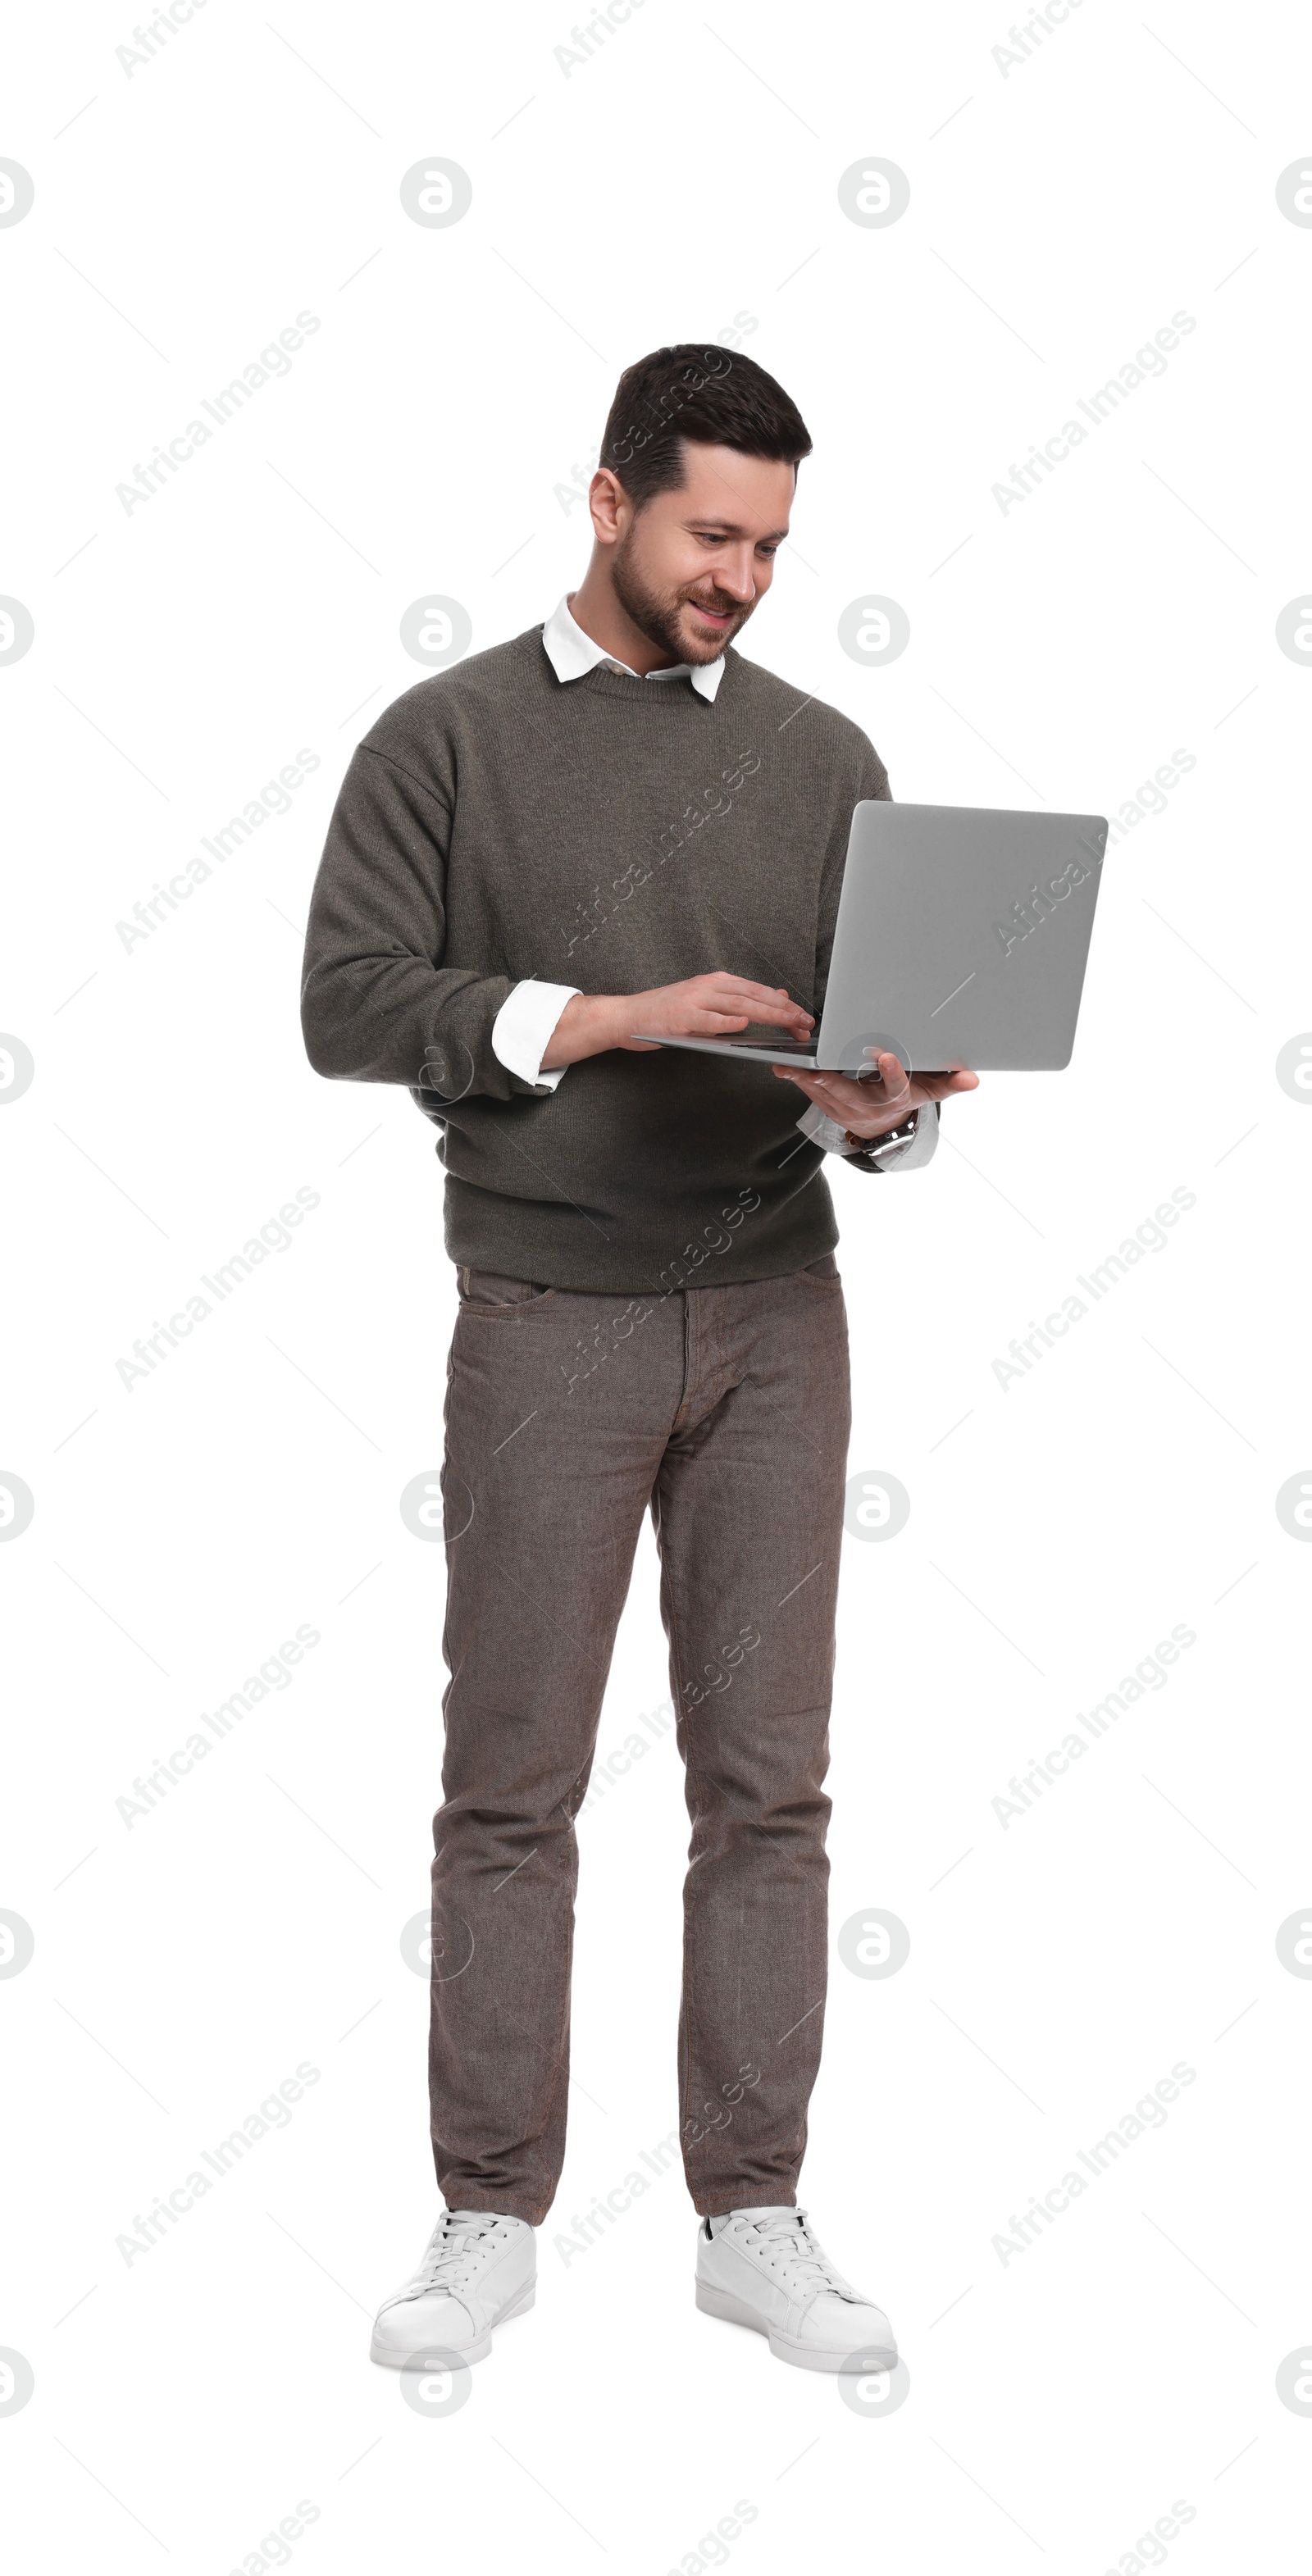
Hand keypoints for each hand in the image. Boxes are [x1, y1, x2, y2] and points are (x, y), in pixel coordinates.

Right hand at [542, 975, 812, 1068]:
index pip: (758, 991)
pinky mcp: (680, 1017)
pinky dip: (727, 1020)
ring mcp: (694, 1000)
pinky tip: (744, 1023)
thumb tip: (775, 996)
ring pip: (738, 1003)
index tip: (804, 1016)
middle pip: (754, 995)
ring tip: (789, 1022)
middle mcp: (708, 986)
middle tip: (806, 1022)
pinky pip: (708, 1018)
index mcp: (716, 982)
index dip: (784, 1004)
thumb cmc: (666, 1015)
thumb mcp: (706, 1003)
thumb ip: (737, 1001)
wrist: (627, 1017)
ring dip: (767, 1013)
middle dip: (784, 1010)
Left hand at [772, 1049, 978, 1138]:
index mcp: (894, 1099)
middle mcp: (867, 1106)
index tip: (887, 1056)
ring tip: (786, 1064)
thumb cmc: (904, 1098)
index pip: (896, 1087)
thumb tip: (973, 1079)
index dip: (892, 1073)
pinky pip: (810, 1091)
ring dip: (803, 1079)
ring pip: (822, 1093)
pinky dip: (796, 1077)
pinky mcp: (826, 1105)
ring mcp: (844, 1108)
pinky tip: (782, 1063)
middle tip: (815, 1068)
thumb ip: (949, 1084)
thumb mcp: (929, 1092)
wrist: (882, 1127)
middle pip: (848, 1093)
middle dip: (830, 1081)